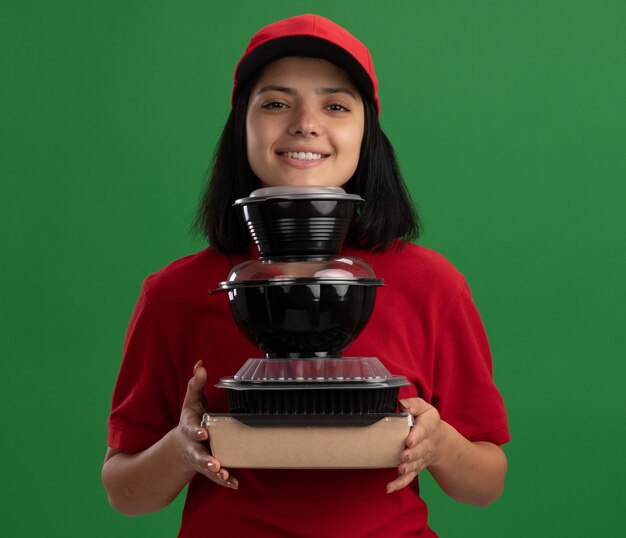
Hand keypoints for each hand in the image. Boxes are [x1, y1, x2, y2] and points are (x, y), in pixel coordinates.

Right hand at [176, 360, 237, 489]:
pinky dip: (225, 481)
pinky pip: (217, 477)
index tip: (203, 432)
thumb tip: (200, 364)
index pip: (192, 429)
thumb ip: (196, 384)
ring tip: (224, 474)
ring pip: (207, 468)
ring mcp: (201, 459)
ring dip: (215, 473)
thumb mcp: (192, 402)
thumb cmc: (191, 419)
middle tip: (212, 463)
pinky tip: (234, 483)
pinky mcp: (209, 468)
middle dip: (204, 459)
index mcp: (189, 428)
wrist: (181, 446)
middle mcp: (194, 446)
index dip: (197, 431)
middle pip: (197, 454)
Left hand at [386, 398, 443, 493]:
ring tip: (400, 469)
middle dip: (412, 454)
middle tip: (404, 456)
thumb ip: (413, 405)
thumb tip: (401, 404)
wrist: (439, 440)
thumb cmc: (427, 421)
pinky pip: (409, 478)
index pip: (424, 430)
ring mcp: (421, 458)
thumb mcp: (424, 408)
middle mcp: (427, 445)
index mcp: (429, 427)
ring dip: (407, 468)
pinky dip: (400, 484)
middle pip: (421, 450)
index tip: (409, 440)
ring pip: (415, 465)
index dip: (417, 435)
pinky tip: (389, 488)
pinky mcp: (415, 468)